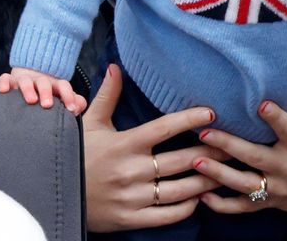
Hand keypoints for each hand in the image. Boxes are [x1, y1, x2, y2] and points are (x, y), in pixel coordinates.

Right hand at [0, 66, 86, 114]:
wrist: (30, 77)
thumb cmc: (48, 94)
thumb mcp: (62, 97)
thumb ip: (75, 102)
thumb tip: (78, 108)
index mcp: (54, 85)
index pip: (63, 86)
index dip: (69, 96)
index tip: (71, 109)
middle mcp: (40, 81)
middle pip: (44, 83)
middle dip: (46, 93)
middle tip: (47, 105)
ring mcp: (24, 80)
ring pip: (26, 81)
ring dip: (28, 89)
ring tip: (31, 100)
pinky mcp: (10, 81)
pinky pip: (6, 78)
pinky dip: (4, 82)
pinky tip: (4, 91)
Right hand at [83, 64, 226, 232]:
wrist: (52, 194)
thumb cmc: (75, 155)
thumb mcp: (89, 125)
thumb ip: (107, 97)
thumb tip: (116, 68)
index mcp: (124, 145)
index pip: (163, 128)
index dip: (189, 119)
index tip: (212, 112)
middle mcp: (131, 171)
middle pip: (181, 160)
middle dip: (211, 152)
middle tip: (235, 144)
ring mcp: (132, 197)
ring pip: (180, 190)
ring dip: (206, 180)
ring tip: (226, 171)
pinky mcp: (130, 218)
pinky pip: (166, 215)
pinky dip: (186, 207)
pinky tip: (200, 198)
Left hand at [193, 62, 286, 214]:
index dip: (276, 118)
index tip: (261, 104)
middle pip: (255, 157)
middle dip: (229, 146)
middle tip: (205, 133)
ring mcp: (276, 187)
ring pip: (244, 184)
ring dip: (219, 174)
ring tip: (196, 162)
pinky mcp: (268, 201)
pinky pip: (242, 207)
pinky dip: (222, 205)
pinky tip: (201, 195)